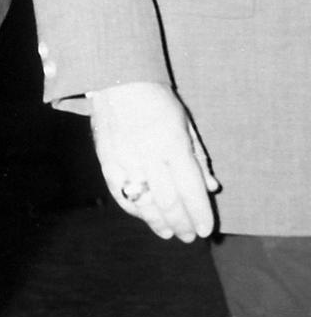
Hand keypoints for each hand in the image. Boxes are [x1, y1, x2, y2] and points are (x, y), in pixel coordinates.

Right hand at [90, 81, 218, 242]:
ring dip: (158, 222)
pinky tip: (146, 217)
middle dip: (181, 223)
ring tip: (169, 233)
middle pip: (168, 201)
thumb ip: (197, 156)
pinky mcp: (106, 160)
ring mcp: (124, 158)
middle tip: (190, 236)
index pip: (190, 187)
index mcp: (171, 142)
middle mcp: (148, 154)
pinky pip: (120, 193)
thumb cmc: (156, 98)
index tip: (206, 229)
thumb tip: (210, 187)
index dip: (199, 213)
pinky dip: (134, 209)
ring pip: (143, 202)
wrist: (117, 79)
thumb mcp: (184, 122)